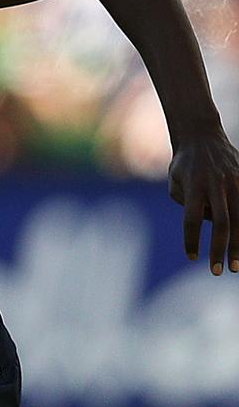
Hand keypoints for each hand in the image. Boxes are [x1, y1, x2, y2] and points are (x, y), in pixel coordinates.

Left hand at [169, 132, 238, 274]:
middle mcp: (216, 184)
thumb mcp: (174, 182)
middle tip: (218, 271)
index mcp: (194, 186)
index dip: (192, 240)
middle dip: (221, 249)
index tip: (191, 257)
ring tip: (236, 265)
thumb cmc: (183, 165)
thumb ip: (185, 203)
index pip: (191, 220)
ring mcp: (234, 181)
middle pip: (222, 223)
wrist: (202, 136)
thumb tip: (206, 222)